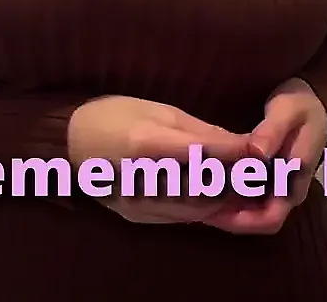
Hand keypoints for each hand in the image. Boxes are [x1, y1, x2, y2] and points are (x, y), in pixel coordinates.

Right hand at [67, 95, 254, 224]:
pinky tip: (217, 195)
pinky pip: (182, 216)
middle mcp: (141, 179)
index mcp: (145, 143)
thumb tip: (238, 143)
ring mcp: (139, 203)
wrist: (68, 146)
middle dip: (235, 179)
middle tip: (257, 170)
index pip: (202, 152)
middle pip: (204, 186)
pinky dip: (204, 206)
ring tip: (243, 183)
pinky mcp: (139, 217)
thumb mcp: (157, 110)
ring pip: (197, 208)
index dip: (235, 152)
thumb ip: (198, 130)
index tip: (257, 148)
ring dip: (225, 198)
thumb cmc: (112, 116)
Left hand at [205, 78, 326, 234]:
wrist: (313, 103)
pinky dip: (229, 195)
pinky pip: (248, 198)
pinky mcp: (269, 180)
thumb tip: (257, 154)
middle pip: (257, 221)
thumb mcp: (286, 111)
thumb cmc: (300, 106)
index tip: (211, 211)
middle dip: (227, 217)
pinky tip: (208, 183)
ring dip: (226, 207)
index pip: (269, 219)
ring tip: (196, 194)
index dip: (240, 221)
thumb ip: (272, 132)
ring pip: (251, 211)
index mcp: (295, 181)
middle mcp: (288, 192)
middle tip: (195, 204)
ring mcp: (279, 188)